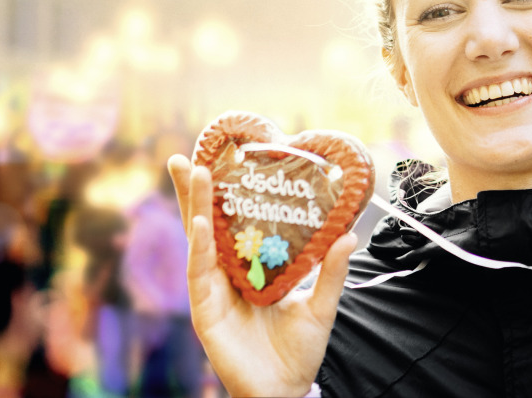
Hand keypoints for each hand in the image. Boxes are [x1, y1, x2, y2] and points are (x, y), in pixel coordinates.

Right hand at [167, 154, 355, 397]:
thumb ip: (332, 271)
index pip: (229, 224)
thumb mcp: (321, 305)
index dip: (220, 194)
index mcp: (247, 268)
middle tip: (181, 156)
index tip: (215, 158)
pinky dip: (199, 248)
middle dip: (192, 191)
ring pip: (198, 242)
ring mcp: (211, 292)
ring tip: (193, 174)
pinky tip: (199, 224)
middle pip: (204, 225)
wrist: (286, 391)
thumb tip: (350, 234)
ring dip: (193, 207)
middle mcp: (225, 274)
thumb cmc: (298, 351)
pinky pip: (200, 274)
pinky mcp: (205, 312)